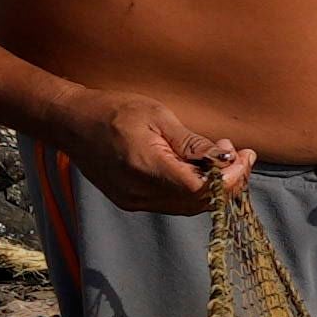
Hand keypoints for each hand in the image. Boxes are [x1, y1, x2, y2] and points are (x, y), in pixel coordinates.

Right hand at [49, 88, 259, 219]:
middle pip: (198, 202)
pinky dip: (193, 189)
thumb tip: (226, 158)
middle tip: (240, 153)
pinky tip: (199, 167)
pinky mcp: (131, 201)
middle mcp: (140, 192)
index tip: (245, 156)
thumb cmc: (113, 111)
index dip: (230, 178)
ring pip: (188, 206)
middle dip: (228, 181)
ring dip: (213, 186)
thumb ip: (191, 143)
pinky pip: (172, 203)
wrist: (70, 123)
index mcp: (146, 168)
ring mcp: (134, 200)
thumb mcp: (157, 116)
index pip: (201, 189)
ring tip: (221, 156)